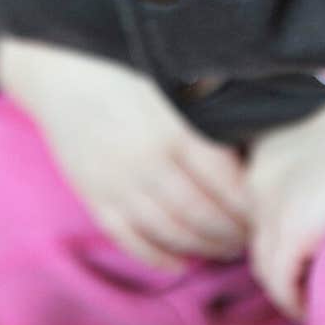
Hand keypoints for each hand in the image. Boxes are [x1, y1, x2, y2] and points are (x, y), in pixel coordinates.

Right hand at [0, 36, 247, 270]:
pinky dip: (159, 256)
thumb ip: (208, 107)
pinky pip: (130, 239)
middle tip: (253, 237)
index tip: (266, 211)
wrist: (57, 68)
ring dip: (204, 248)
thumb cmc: (122, 63)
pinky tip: (180, 261)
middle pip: (203, 216)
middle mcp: (148, 164)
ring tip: (225, 247)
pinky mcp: (94, 196)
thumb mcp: (172, 77)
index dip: (251, 206)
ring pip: (171, 233)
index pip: (227, 185)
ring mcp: (118, 184)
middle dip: (233, 233)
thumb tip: (253, 137)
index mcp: (175, 131)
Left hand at [245, 87, 324, 320]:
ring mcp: (270, 204)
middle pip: (260, 234)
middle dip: (281, 261)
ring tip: (311, 300)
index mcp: (268, 152)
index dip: (284, 231)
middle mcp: (258, 177)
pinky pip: (280, 282)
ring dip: (286, 286)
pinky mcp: (290, 230)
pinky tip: (311, 310)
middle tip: (308, 282)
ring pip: (264, 263)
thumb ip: (320, 170)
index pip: (262, 205)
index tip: (308, 251)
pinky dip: (292, 301)